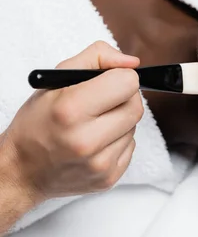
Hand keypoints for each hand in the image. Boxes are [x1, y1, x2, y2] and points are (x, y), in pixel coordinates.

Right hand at [2, 40, 142, 208]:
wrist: (23, 170)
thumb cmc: (38, 121)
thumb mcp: (56, 79)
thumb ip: (97, 58)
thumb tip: (132, 62)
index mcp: (70, 109)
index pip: (127, 83)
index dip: (119, 77)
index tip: (108, 81)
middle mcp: (86, 140)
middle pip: (136, 107)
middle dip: (124, 99)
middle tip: (102, 101)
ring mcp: (99, 164)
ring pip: (134, 128)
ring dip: (120, 121)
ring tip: (93, 124)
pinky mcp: (108, 179)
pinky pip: (130, 148)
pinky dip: (117, 141)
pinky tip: (96, 142)